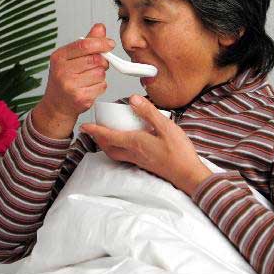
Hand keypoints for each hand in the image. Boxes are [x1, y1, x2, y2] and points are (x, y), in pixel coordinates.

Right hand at [31, 23, 113, 138]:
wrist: (56, 106)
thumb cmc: (63, 79)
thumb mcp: (69, 58)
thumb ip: (86, 43)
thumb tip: (100, 27)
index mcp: (58, 57)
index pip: (84, 45)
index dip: (101, 43)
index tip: (110, 44)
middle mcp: (62, 71)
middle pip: (95, 59)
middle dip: (101, 61)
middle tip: (95, 65)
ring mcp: (71, 86)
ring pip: (100, 73)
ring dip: (100, 75)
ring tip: (88, 79)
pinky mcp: (81, 98)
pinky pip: (102, 86)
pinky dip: (100, 86)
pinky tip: (89, 88)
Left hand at [80, 95, 212, 195]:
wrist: (188, 174)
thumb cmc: (179, 153)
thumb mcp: (166, 126)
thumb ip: (148, 112)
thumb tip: (133, 99)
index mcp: (135, 143)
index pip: (109, 136)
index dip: (95, 130)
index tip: (85, 126)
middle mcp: (133, 153)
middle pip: (108, 147)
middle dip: (98, 139)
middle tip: (92, 131)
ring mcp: (139, 160)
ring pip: (116, 153)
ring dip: (107, 145)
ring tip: (106, 136)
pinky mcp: (146, 164)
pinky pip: (125, 156)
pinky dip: (119, 149)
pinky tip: (126, 144)